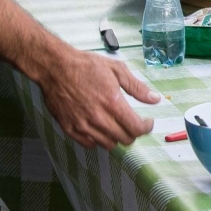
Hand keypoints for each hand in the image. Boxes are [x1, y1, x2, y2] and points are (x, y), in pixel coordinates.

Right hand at [37, 46, 159, 148]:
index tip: (146, 122)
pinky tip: (100, 127)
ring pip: (108, 144)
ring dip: (117, 137)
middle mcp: (98, 118)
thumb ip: (137, 87)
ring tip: (116, 125)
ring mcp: (82, 125)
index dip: (146, 127)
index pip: (136, 128)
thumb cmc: (86, 66)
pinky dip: (98, 139)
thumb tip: (155, 99)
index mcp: (112, 103)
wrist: (55, 67)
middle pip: (124, 139)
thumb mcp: (116, 69)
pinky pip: (89, 144)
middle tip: (132, 123)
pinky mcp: (69, 129)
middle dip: (133, 132)